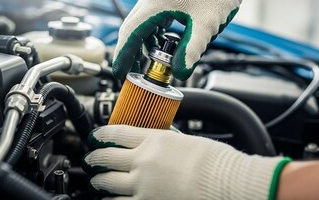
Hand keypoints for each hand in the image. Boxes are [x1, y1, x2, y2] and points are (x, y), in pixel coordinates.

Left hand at [82, 125, 288, 199]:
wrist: (227, 183)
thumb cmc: (215, 161)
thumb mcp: (186, 141)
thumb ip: (165, 142)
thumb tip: (156, 142)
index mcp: (154, 140)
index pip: (118, 133)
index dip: (102, 134)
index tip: (96, 136)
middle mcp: (143, 162)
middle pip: (107, 157)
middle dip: (95, 158)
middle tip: (91, 158)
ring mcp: (142, 186)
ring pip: (107, 182)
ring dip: (99, 181)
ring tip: (97, 180)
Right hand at [112, 0, 270, 80]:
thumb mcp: (205, 26)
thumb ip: (191, 50)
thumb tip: (179, 73)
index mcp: (157, 2)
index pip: (131, 32)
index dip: (123, 54)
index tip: (119, 73)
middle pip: (131, 29)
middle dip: (130, 53)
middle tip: (130, 74)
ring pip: (141, 26)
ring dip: (142, 45)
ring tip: (148, 64)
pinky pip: (151, 21)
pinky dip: (152, 37)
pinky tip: (161, 48)